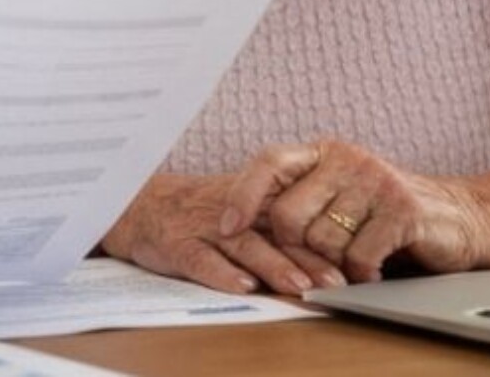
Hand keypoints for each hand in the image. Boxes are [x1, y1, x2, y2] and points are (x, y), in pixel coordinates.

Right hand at [101, 172, 345, 295]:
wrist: (136, 204)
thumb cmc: (196, 213)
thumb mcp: (238, 210)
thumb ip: (275, 228)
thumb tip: (333, 257)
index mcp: (250, 203)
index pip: (292, 219)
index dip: (322, 241)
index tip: (352, 265)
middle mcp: (230, 212)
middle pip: (273, 232)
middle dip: (306, 257)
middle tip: (337, 282)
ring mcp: (202, 226)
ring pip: (242, 244)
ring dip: (272, 265)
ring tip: (298, 286)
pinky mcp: (175, 243)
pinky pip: (199, 257)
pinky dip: (220, 273)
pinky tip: (242, 286)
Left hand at [219, 140, 480, 283]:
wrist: (461, 218)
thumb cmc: (384, 214)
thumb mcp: (337, 195)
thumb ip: (299, 201)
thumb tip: (236, 228)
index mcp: (323, 151)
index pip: (268, 162)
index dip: (242, 195)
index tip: (225, 227)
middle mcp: (347, 158)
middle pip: (289, 214)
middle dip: (296, 249)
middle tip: (317, 261)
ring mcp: (376, 181)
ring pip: (323, 240)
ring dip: (334, 265)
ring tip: (354, 260)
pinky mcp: (403, 210)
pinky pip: (359, 256)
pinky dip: (362, 273)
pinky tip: (374, 270)